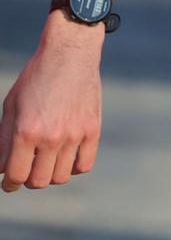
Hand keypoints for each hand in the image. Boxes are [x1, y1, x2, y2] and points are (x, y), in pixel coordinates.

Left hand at [0, 15, 103, 191]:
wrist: (70, 55)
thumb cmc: (35, 78)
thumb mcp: (11, 106)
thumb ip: (4, 139)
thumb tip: (3, 167)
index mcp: (26, 132)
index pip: (16, 175)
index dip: (9, 184)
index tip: (9, 182)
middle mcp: (51, 137)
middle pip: (39, 181)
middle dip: (28, 180)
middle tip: (27, 169)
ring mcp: (74, 134)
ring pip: (61, 177)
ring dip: (50, 175)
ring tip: (47, 163)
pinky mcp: (92, 129)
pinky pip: (84, 165)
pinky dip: (73, 168)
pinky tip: (67, 158)